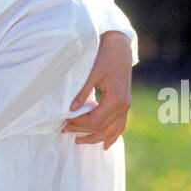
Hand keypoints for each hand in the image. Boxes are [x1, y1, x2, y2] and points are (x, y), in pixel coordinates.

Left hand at [61, 31, 131, 149]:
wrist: (120, 46)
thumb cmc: (105, 56)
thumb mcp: (92, 73)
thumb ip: (82, 92)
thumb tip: (70, 110)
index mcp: (116, 99)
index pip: (95, 120)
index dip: (78, 123)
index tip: (63, 121)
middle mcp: (124, 105)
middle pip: (102, 127)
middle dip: (82, 130)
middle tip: (64, 130)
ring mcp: (127, 106)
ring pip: (113, 130)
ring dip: (96, 137)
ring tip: (79, 141)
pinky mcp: (126, 103)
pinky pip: (121, 125)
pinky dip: (113, 135)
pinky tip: (106, 144)